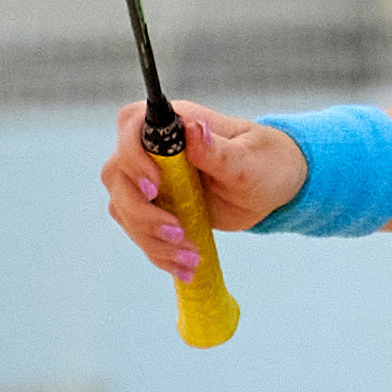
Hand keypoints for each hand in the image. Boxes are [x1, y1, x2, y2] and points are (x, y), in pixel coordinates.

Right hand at [99, 99, 304, 281]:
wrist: (273, 188)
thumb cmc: (265, 161)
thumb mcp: (248, 159)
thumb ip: (217, 150)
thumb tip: (194, 129)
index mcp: (177, 123)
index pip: (132, 126)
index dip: (133, 157)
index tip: (156, 187)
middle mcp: (155, 149)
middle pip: (118, 176)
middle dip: (141, 212)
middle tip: (177, 233)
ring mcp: (152, 180)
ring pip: (125, 209)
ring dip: (151, 240)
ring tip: (190, 257)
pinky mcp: (157, 208)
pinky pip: (141, 232)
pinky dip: (159, 254)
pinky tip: (185, 268)